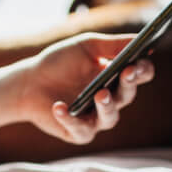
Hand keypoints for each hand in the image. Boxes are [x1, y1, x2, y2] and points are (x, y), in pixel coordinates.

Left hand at [18, 33, 154, 144]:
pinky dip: (69, 118)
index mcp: (116, 77)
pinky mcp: (78, 133)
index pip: (140, 74)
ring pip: (110, 117)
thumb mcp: (85, 47)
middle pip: (128, 95)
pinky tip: (59, 106)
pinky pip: (80, 129)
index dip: (142, 69)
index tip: (138, 62)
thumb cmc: (59, 63)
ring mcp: (95, 118)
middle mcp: (111, 100)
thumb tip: (140, 38)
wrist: (29, 83)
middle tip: (127, 72)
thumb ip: (112, 44)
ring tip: (100, 93)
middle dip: (129, 84)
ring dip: (107, 106)